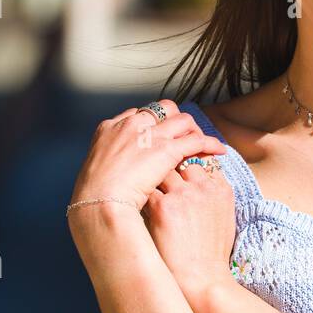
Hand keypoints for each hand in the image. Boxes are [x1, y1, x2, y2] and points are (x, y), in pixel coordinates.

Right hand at [68, 100, 226, 216]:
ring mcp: (149, 135)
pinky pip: (196, 139)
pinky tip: (218, 150)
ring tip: (202, 142)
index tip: (159, 135)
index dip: (153, 124)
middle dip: (176, 120)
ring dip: (194, 129)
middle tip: (184, 136)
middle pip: (162, 110)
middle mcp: (130, 125)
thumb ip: (108, 167)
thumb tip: (115, 174)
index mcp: (109, 129)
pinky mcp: (166, 149)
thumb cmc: (94, 198)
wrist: (98, 202)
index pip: (137, 115)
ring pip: (182, 120)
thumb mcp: (95, 174)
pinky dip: (209, 143)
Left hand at [142, 156, 236, 304]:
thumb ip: (210, 197)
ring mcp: (184, 194)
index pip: (200, 165)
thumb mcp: (223, 220)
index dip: (185, 173)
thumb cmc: (210, 255)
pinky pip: (146, 189)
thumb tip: (195, 187)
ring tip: (143, 195)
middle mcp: (205, 187)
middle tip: (154, 184)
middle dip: (167, 171)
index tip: (177, 184)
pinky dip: (140, 196)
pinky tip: (135, 206)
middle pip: (180, 163)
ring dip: (151, 181)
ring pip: (160, 171)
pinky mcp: (164, 206)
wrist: (202, 280)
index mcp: (221, 189)